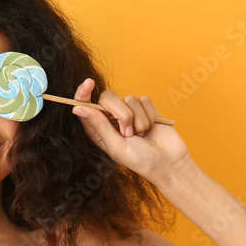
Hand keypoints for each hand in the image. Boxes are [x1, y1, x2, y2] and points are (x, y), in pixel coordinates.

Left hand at [71, 79, 190, 182]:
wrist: (168, 162)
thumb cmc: (139, 160)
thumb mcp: (115, 145)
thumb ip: (98, 125)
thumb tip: (77, 108)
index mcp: (99, 128)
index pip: (85, 105)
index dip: (84, 92)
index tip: (89, 83)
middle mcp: (111, 118)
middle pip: (108, 97)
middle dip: (121, 114)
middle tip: (128, 133)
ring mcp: (129, 112)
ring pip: (129, 98)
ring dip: (138, 119)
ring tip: (141, 134)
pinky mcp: (146, 108)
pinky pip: (144, 99)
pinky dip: (149, 115)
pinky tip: (151, 127)